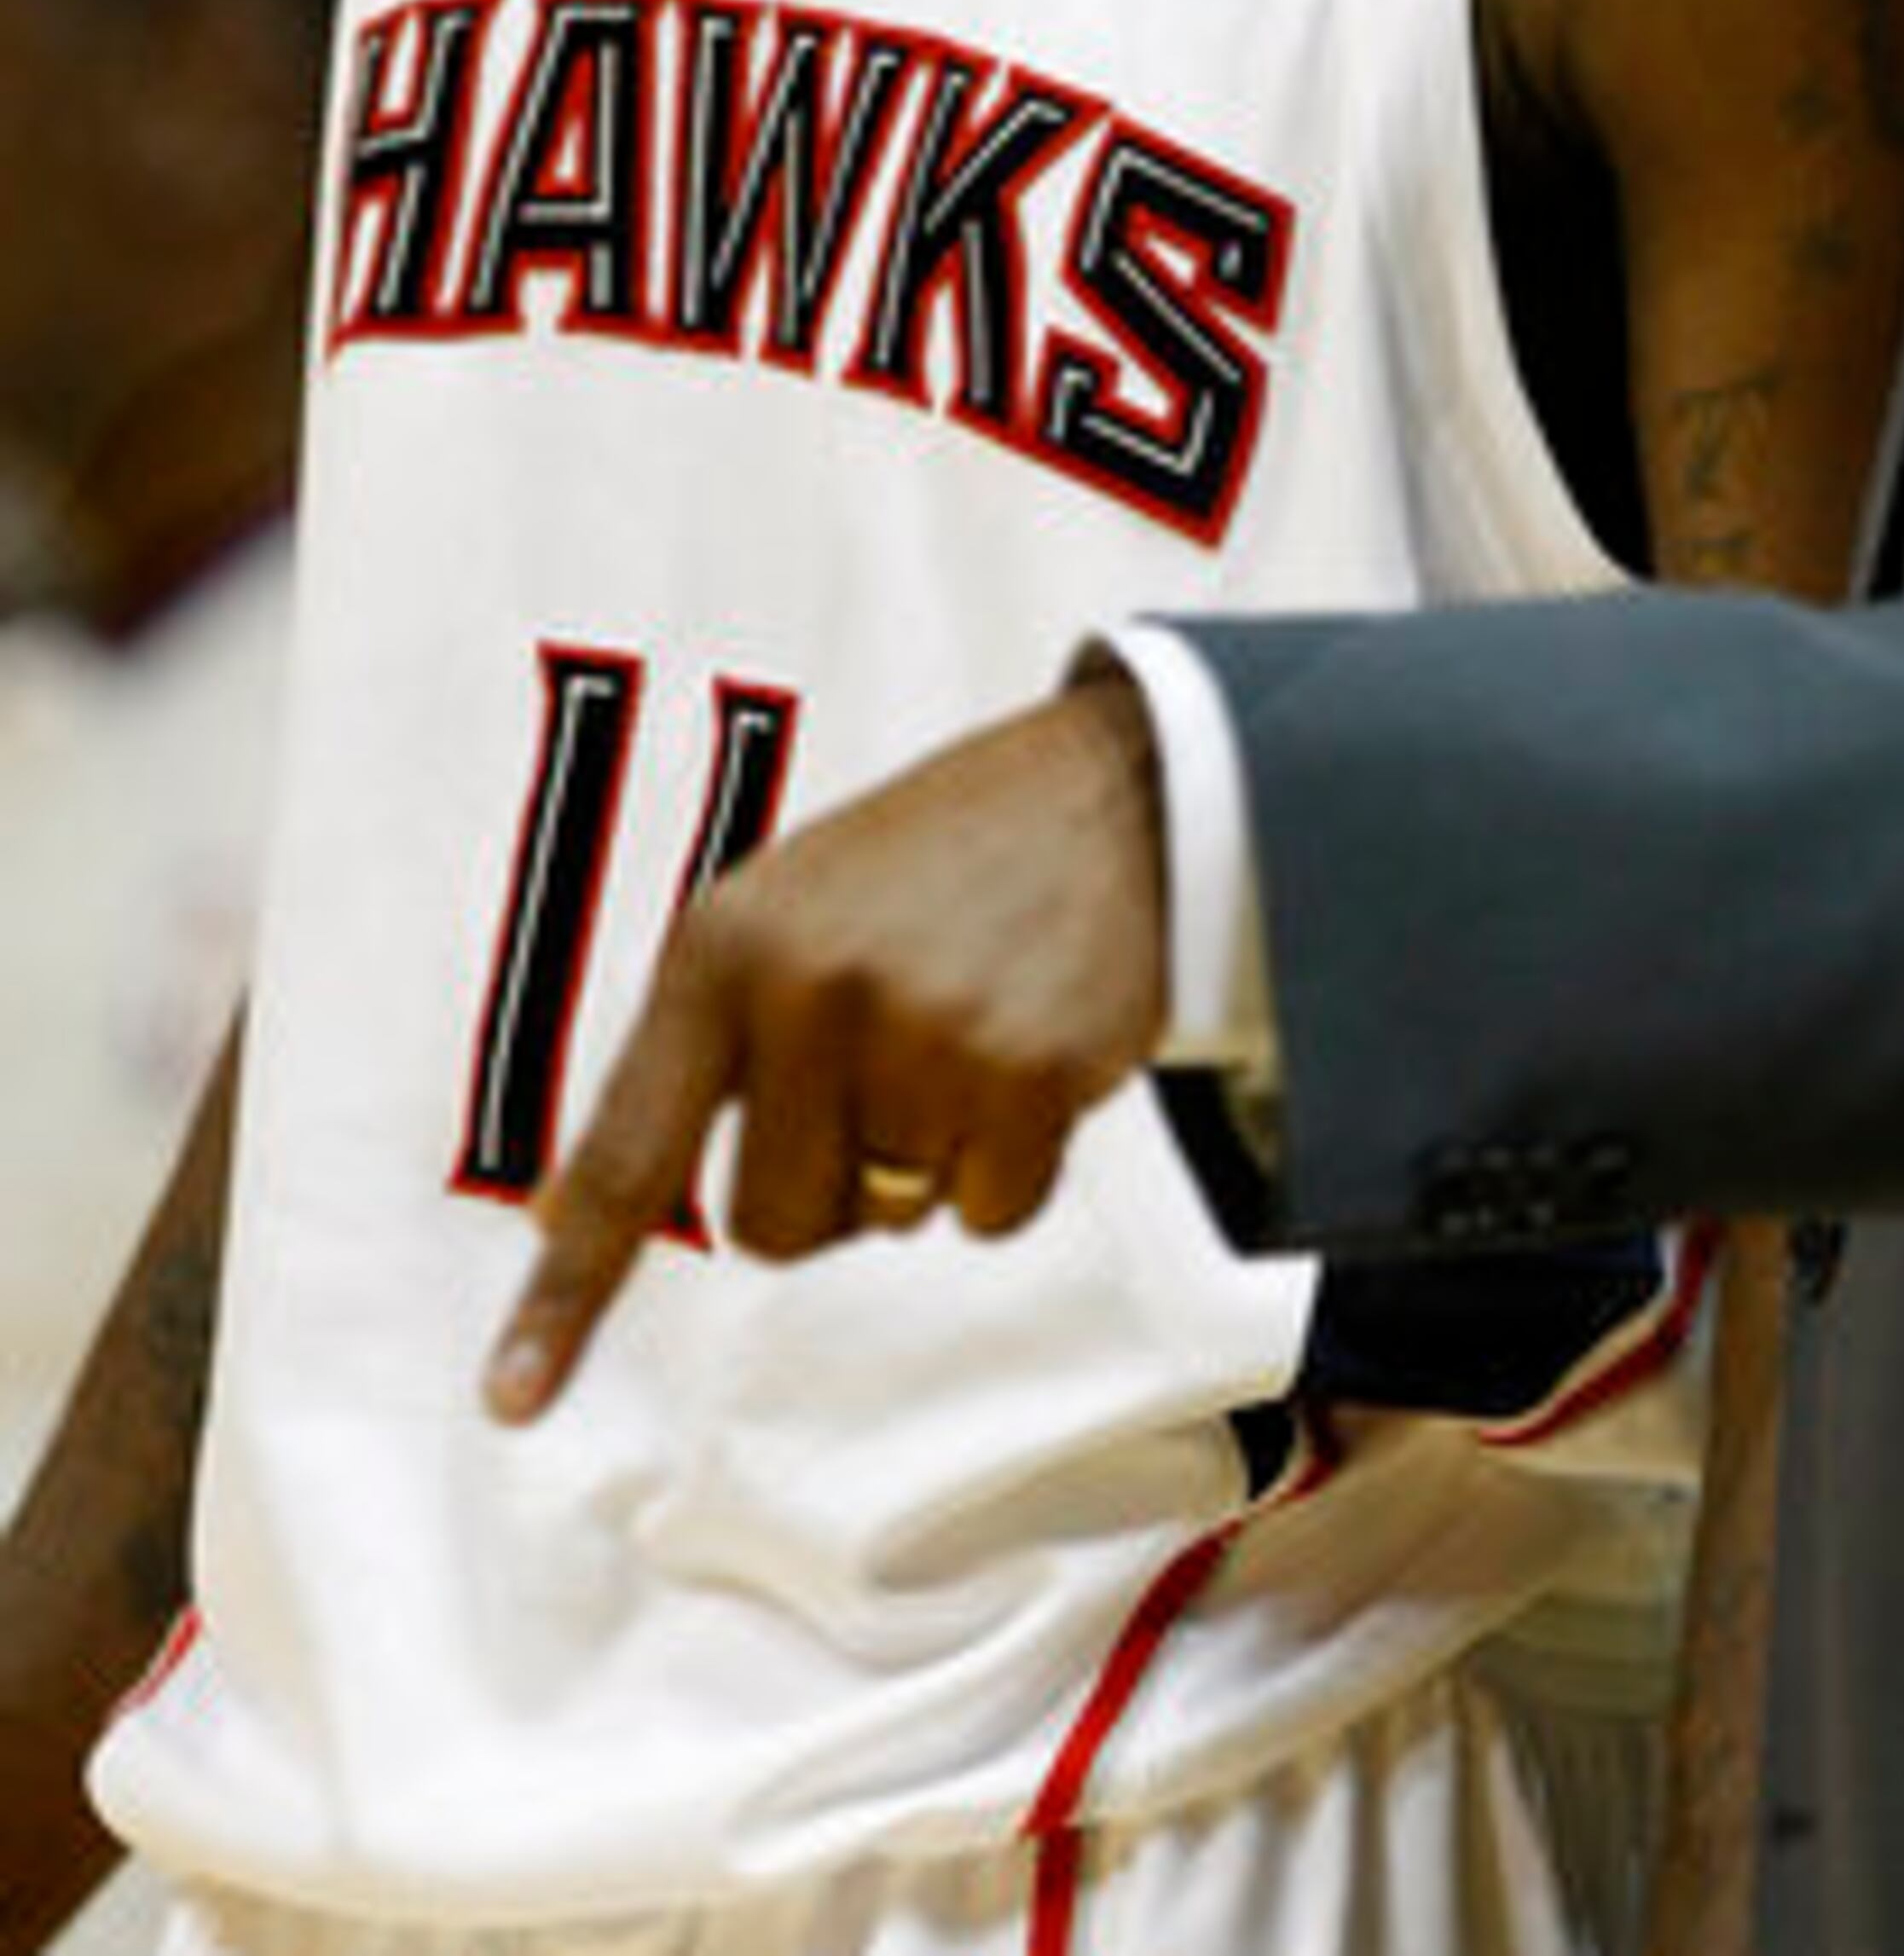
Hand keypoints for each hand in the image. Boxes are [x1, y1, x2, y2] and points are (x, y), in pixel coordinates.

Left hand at [482, 674, 1167, 1423]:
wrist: (1105, 790)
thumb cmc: (927, 868)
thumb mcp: (781, 913)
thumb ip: (692, 1052)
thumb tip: (565, 1210)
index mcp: (724, 948)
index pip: (627, 1153)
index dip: (565, 1293)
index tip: (510, 1401)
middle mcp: (807, 989)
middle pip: (775, 1227)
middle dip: (834, 1185)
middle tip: (891, 1069)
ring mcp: (919, 1031)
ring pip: (892, 1219)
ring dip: (932, 1157)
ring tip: (969, 1027)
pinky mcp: (1025, 1072)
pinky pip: (991, 1215)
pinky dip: (1016, 1162)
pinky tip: (1031, 1049)